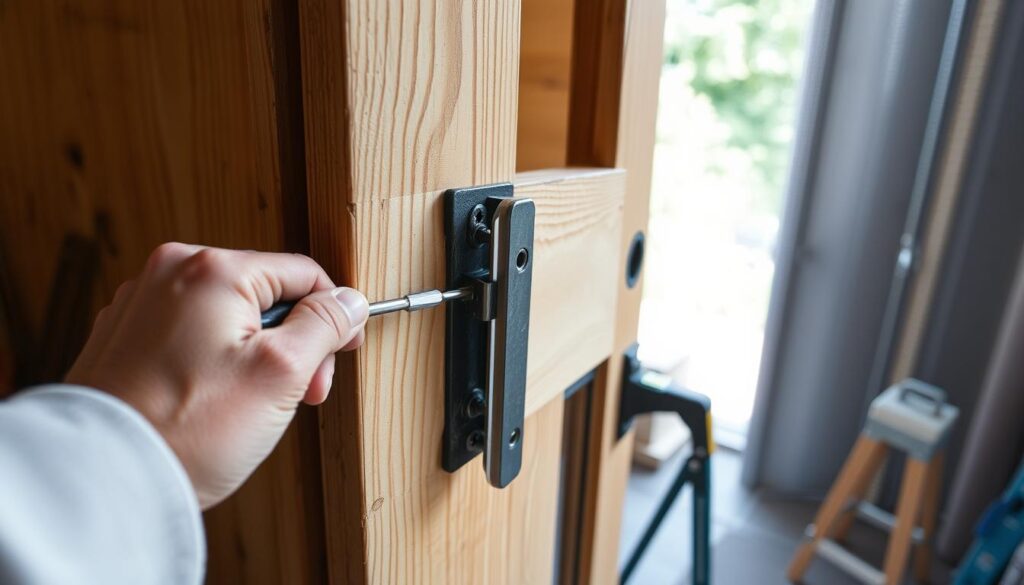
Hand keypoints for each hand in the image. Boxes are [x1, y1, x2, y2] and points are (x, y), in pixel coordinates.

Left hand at [66, 243, 367, 508]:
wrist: (102, 479)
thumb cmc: (187, 429)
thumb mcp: (281, 373)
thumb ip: (324, 325)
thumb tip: (349, 301)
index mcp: (212, 269)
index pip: (303, 273)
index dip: (334, 314)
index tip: (342, 352)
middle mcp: (169, 273)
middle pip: (264, 293)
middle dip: (293, 342)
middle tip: (301, 393)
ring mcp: (140, 304)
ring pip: (228, 316)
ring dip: (256, 354)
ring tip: (254, 406)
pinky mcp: (122, 337)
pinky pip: (191, 335)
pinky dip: (214, 362)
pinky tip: (215, 402)